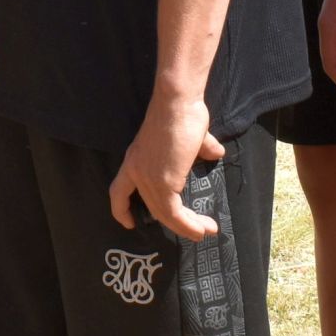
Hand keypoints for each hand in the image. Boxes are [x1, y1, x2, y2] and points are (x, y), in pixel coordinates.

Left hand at [111, 91, 225, 238]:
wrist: (177, 103)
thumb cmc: (182, 112)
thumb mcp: (191, 136)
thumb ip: (202, 147)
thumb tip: (216, 152)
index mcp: (135, 159)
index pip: (119, 190)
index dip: (121, 208)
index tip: (128, 222)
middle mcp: (137, 171)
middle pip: (149, 206)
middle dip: (172, 223)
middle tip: (192, 230)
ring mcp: (148, 178)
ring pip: (164, 214)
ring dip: (186, 226)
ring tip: (204, 232)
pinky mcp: (163, 184)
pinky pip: (174, 213)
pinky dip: (188, 225)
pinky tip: (201, 229)